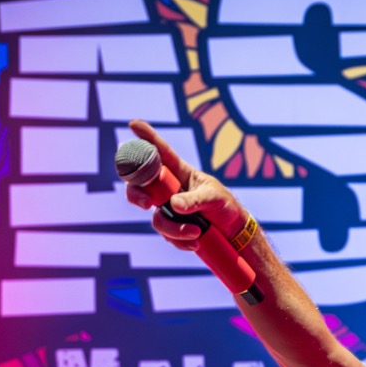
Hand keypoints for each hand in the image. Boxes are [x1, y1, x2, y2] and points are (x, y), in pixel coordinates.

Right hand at [124, 120, 245, 250]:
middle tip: (147, 204)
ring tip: (196, 233)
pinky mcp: (171, 227)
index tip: (133, 124)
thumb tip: (173, 204)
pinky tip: (195, 242)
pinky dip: (180, 240)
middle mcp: (168, 189)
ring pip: (155, 218)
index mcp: (180, 172)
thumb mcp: (214, 198)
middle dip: (136, 195)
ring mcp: (167, 209)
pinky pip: (166, 235)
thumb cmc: (224, 206)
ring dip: (174, 229)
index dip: (146, 138)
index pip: (160, 152)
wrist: (232, 233)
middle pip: (139, 186)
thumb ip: (195, 200)